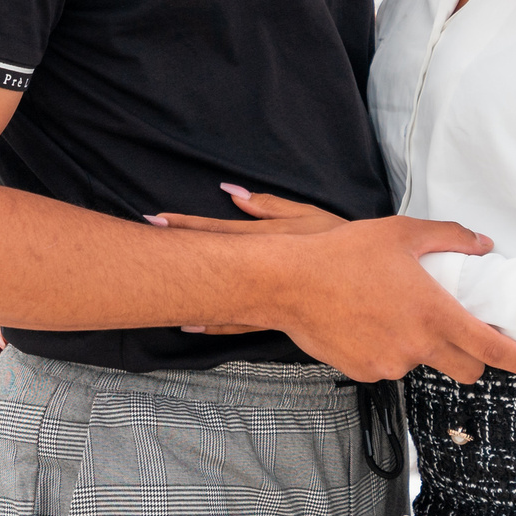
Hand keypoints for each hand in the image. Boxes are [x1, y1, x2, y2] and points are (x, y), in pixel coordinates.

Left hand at [156, 187, 341, 327]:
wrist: (375, 283)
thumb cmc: (341, 243)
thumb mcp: (308, 217)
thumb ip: (268, 206)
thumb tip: (231, 192)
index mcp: (268, 240)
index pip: (218, 231)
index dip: (186, 226)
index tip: (157, 220)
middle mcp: (262, 270)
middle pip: (211, 262)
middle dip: (175, 257)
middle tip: (140, 250)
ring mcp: (267, 297)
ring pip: (221, 297)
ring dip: (188, 294)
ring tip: (154, 297)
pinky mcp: (276, 316)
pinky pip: (239, 321)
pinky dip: (214, 322)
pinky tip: (190, 323)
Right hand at [267, 215, 515, 385]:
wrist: (288, 281)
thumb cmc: (344, 253)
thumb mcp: (402, 233)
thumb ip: (450, 238)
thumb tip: (482, 244)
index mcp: (434, 313)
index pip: (494, 348)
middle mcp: (417, 345)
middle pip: (467, 369)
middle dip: (474, 356)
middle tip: (461, 331)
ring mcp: (390, 364)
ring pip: (423, 362)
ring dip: (420, 345)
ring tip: (389, 310)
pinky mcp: (365, 373)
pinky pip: (389, 365)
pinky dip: (388, 348)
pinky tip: (367, 322)